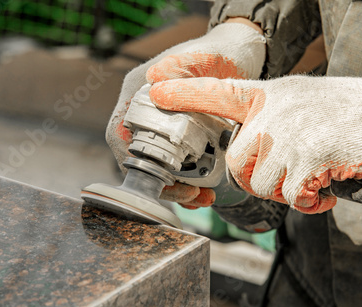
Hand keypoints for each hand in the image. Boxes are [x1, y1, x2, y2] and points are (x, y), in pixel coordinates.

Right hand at [106, 22, 265, 207]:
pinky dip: (185, 182)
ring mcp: (160, 124)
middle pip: (137, 156)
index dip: (136, 160)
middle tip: (190, 195)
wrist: (240, 56)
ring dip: (174, 187)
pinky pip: (173, 164)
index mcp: (139, 90)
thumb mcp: (205, 56)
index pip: (121, 131)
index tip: (162, 177)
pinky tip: (203, 192)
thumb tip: (153, 81)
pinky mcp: (177, 135)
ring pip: (155, 165)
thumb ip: (181, 66)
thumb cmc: (221, 52)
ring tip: (201, 198)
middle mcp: (143, 110)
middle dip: (160, 182)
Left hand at [148, 75, 361, 212]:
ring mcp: (291, 134)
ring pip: (263, 184)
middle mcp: (274, 112)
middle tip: (289, 178)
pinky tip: (329, 187)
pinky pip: (292, 197)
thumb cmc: (355, 112)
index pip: (220, 91)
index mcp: (272, 96)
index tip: (156, 91)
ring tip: (316, 178)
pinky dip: (311, 202)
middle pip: (238, 163)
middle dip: (259, 180)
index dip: (185, 93)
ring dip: (289, 191)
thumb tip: (255, 158)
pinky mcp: (309, 158)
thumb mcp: (306, 103)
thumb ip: (275, 124)